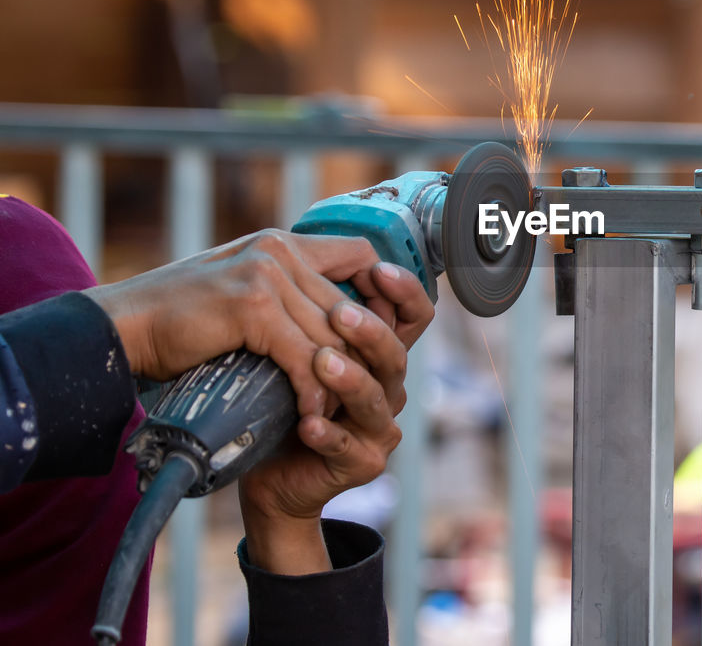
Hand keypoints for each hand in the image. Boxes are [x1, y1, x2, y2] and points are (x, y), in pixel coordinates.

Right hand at [83, 229, 431, 416]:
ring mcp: (267, 275)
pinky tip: (311, 415)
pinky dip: (313, 391)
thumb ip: (283, 294)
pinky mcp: (253, 307)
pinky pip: (305, 356)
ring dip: (338, 380)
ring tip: (335, 411)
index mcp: (281, 243)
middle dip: (360, 353)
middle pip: (351, 305)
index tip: (375, 338)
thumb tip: (327, 326)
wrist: (119, 330)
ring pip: (332, 335)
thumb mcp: (239, 293)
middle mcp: (279, 251)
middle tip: (358, 392)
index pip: (361, 255)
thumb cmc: (176, 320)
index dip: (379, 295)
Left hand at [238, 292, 416, 574]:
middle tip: (341, 313)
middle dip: (371, 332)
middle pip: (396, 354)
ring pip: (375, 398)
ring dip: (350, 378)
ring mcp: (379, 428)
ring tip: (321, 363)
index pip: (414, 316)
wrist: (267, 468)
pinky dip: (328, 434)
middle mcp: (389, 387)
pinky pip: (348, 447)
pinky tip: (307, 424)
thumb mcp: (299, 347)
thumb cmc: (282, 398)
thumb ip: (314, 311)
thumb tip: (306, 252)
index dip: (405, 292)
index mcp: (380, 353)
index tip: (378, 270)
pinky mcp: (363, 463)